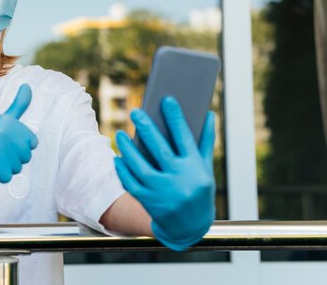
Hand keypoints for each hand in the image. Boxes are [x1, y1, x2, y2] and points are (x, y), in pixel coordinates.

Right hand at [0, 84, 37, 191]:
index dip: (20, 147)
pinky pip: (7, 177)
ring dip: (5, 168)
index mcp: (6, 120)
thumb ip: (17, 106)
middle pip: (26, 156)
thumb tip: (28, 86)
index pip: (32, 142)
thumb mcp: (0, 120)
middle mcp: (2, 131)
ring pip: (17, 168)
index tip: (4, 142)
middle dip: (13, 159)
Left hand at [113, 96, 215, 250]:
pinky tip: (118, 157)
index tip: (167, 99)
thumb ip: (206, 141)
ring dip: (128, 149)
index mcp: (196, 168)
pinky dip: (123, 170)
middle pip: (160, 149)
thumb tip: (209, 113)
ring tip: (121, 134)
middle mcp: (181, 180)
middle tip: (135, 111)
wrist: (191, 228)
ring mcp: (164, 193)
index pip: (185, 138)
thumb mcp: (205, 167)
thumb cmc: (198, 189)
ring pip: (141, 167)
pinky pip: (132, 183)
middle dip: (147, 128)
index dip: (176, 118)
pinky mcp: (149, 202)